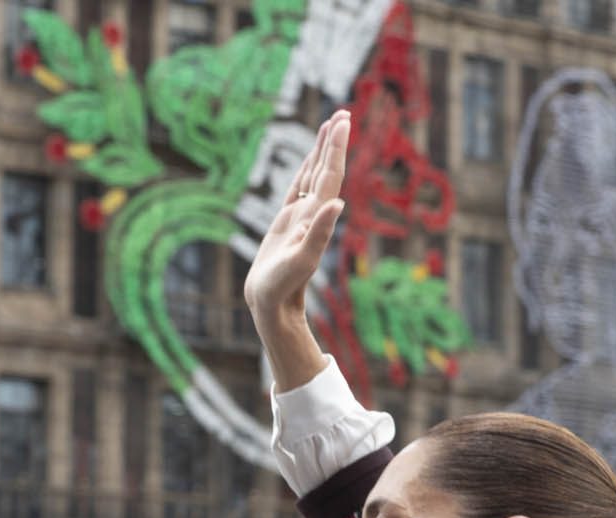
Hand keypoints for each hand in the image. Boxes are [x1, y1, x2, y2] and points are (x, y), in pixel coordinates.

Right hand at [243, 110, 348, 323]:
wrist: (272, 305)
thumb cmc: (284, 286)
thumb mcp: (302, 260)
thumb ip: (321, 233)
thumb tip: (338, 204)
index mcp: (317, 216)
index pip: (330, 175)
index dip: (336, 148)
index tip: (343, 121)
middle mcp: (313, 213)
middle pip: (325, 169)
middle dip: (333, 142)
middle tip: (343, 113)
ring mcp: (301, 216)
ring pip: (313, 175)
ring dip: (321, 152)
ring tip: (329, 126)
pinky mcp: (287, 223)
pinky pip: (297, 189)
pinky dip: (304, 170)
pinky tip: (308, 161)